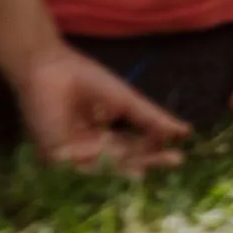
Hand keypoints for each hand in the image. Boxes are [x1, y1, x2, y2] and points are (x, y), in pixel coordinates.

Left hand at [0, 33, 193, 175]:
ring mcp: (73, 154)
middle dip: (147, 162)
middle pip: (122, 162)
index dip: (155, 154)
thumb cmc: (82, 76)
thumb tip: (184, 130)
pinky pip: (78, 166)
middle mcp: (90, 149)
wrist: (47, 65)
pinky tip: (111, 158)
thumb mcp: (123, 98)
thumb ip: (150, 116)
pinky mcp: (54, 154)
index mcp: (105, 136)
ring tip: (146, 166)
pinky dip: (93, 161)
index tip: (179, 156)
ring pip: (104, 167)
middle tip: (172, 161)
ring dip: (124, 167)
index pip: (134, 150)